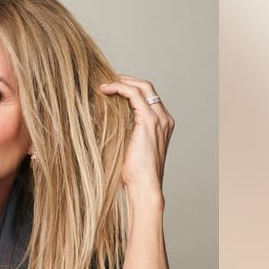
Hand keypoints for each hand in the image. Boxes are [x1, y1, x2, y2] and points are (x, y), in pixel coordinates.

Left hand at [99, 75, 174, 195]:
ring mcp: (158, 119)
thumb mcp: (129, 148)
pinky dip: (119, 88)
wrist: (144, 187)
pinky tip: (105, 90)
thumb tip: (104, 122)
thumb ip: (125, 132)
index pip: (148, 97)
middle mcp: (164, 119)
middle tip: (108, 81)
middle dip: (127, 80)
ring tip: (104, 85)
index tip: (112, 89)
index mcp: (162, 125)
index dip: (130, 89)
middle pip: (147, 87)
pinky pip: (134, 94)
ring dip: (121, 82)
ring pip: (142, 86)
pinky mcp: (148, 121)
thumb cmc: (135, 175)